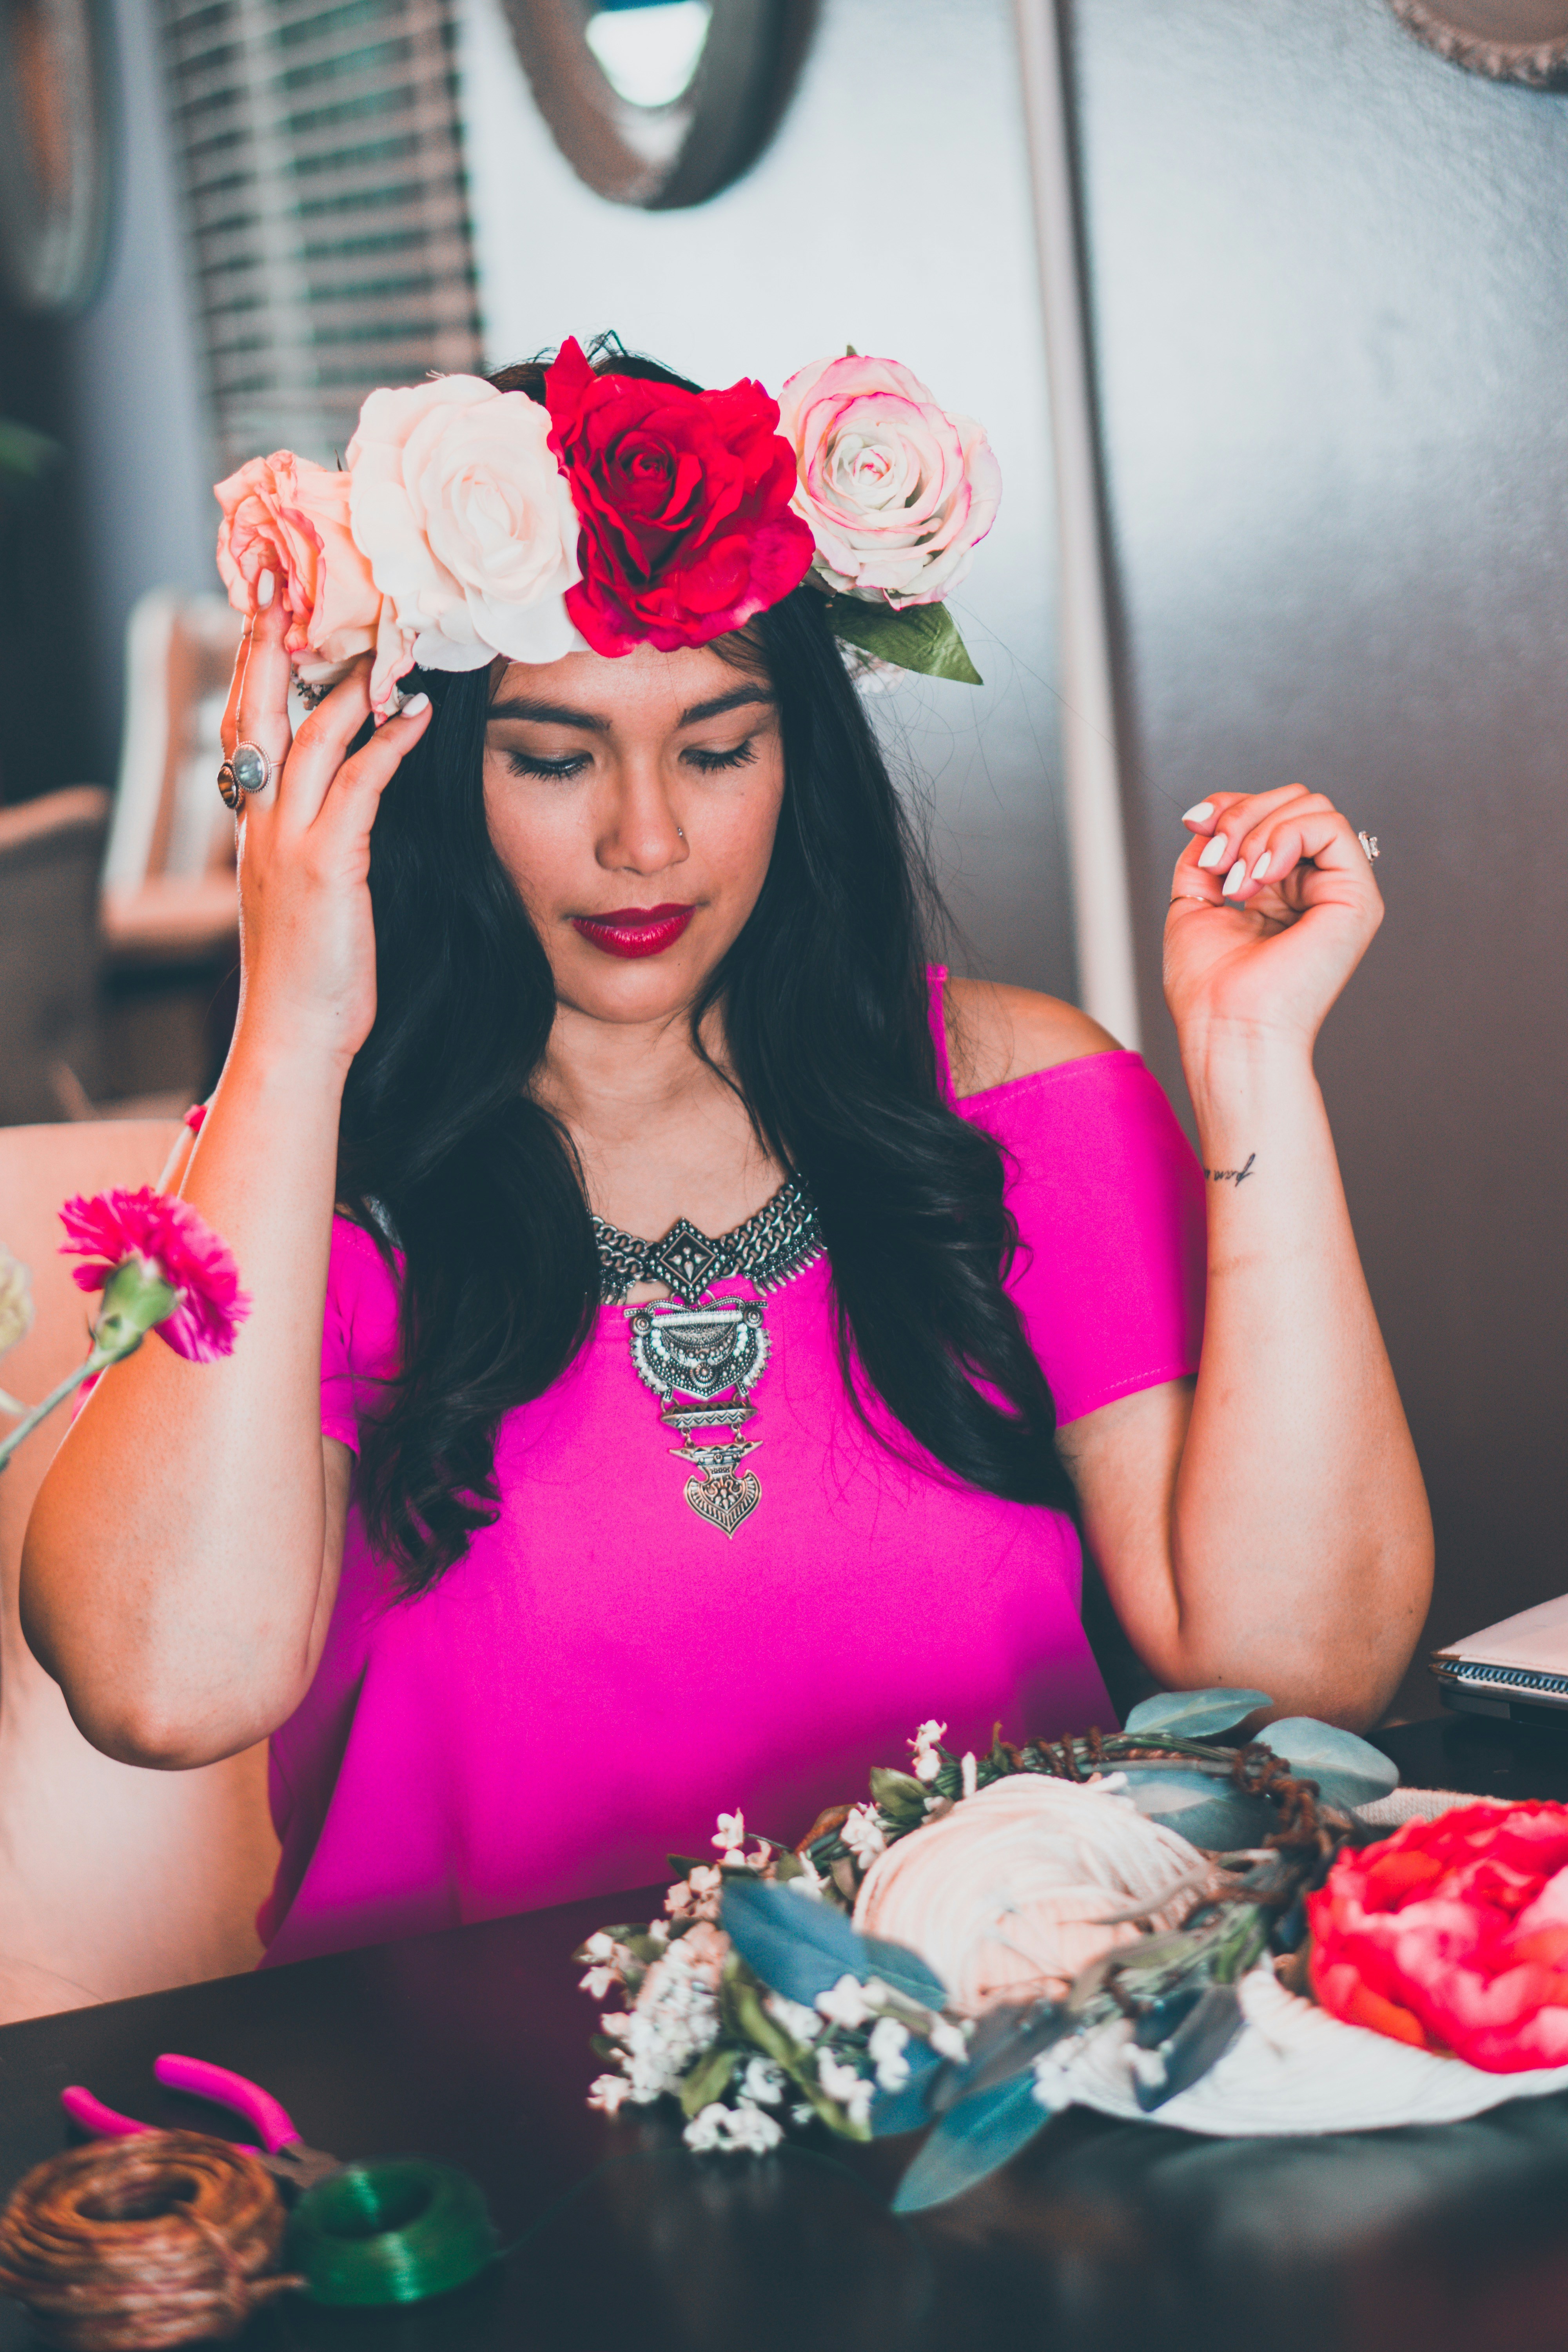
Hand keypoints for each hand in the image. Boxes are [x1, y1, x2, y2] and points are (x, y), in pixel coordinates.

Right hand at [220, 582, 431, 1074]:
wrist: (295, 1035)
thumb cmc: (314, 974)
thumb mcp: (308, 894)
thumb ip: (320, 841)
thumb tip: (353, 799)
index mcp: (253, 826)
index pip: (245, 725)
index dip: (255, 666)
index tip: (270, 612)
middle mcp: (260, 823)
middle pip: (257, 710)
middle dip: (271, 644)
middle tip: (289, 585)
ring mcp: (287, 842)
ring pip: (308, 736)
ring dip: (348, 684)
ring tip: (385, 641)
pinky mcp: (324, 866)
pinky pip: (357, 785)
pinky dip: (387, 744)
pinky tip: (417, 715)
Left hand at [1163, 786, 1382, 1056]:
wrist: (1225, 1027)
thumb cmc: (1207, 988)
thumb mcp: (1192, 900)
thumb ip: (1207, 851)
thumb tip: (1213, 814)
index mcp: (1277, 889)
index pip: (1268, 813)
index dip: (1229, 805)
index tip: (1194, 825)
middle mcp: (1311, 886)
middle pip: (1291, 800)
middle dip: (1241, 815)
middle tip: (1216, 863)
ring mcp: (1337, 890)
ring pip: (1311, 806)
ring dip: (1258, 831)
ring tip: (1237, 882)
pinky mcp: (1356, 897)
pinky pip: (1330, 825)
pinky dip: (1285, 837)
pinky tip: (1260, 878)